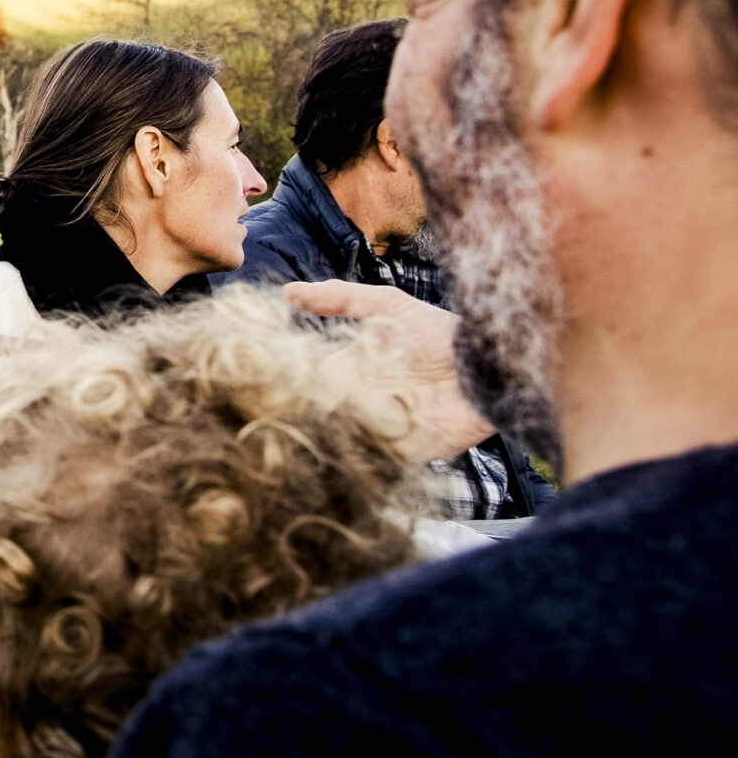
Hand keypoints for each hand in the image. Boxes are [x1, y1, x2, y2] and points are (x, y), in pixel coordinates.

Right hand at [282, 280, 492, 461]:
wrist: (490, 367)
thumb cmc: (438, 332)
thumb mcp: (388, 306)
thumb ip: (340, 298)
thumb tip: (287, 291)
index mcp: (345, 372)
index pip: (303, 384)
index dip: (286, 386)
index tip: (268, 387)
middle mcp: (354, 403)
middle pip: (314, 419)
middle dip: (298, 420)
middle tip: (282, 418)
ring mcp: (376, 430)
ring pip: (337, 442)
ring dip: (325, 442)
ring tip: (316, 436)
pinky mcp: (403, 455)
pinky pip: (371, 465)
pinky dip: (358, 462)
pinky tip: (350, 450)